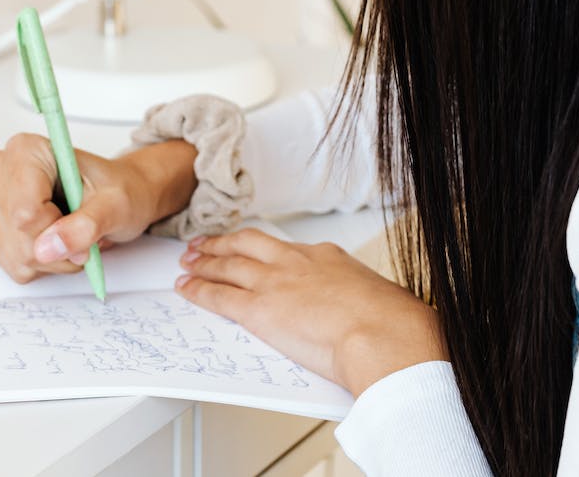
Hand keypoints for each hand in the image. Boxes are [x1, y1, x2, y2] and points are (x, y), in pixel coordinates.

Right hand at [0, 133, 197, 283]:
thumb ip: (85, 226)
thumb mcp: (115, 204)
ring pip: (17, 255)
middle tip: (85, 232)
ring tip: (75, 234)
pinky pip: (14, 263)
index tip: (82, 220)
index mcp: (28, 150)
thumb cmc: (118, 189)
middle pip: (19, 237)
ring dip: (54, 258)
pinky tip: (59, 242)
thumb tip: (49, 248)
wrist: (119, 194)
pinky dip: (43, 264)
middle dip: (58, 247)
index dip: (56, 228)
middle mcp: (4, 171)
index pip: (25, 210)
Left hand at [176, 228, 445, 395]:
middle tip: (205, 243)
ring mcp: (274, 283)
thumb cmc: (391, 322)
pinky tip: (186, 288)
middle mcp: (295, 263)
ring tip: (187, 261)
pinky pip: (219, 296)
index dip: (264, 249)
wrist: (382, 334)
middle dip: (224, 243)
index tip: (255, 250)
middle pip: (248, 245)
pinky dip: (198, 290)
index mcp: (326, 258)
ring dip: (204, 263)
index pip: (286, 249)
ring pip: (228, 265)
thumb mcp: (380, 299)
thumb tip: (374, 310)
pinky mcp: (259, 310)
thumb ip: (363, 301)